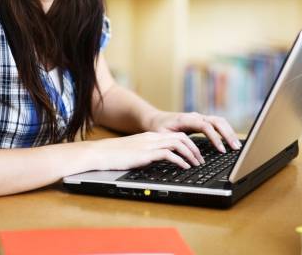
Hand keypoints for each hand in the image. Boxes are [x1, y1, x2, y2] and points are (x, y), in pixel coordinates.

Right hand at [86, 131, 203, 170]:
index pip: (176, 135)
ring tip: (196, 164)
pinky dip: (180, 160)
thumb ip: (146, 153)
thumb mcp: (134, 152)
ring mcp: (149, 144)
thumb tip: (156, 161)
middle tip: (201, 160)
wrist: (100, 153)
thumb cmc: (113, 155)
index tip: (196, 153)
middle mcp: (152, 138)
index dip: (189, 144)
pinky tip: (185, 167)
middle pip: (181, 137)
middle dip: (194, 148)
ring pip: (178, 144)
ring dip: (191, 154)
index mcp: (150, 136)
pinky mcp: (146, 153)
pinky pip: (169, 154)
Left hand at [147, 111, 241, 153]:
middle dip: (228, 134)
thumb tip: (184, 151)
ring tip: (237, 146)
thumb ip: (172, 141)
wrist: (156, 119)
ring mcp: (200, 117)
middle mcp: (195, 116)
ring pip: (219, 121)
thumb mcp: (162, 136)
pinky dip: (226, 131)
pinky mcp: (202, 121)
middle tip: (236, 148)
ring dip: (229, 132)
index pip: (205, 126)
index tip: (221, 150)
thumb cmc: (158, 128)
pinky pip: (217, 124)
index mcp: (186, 119)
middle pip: (217, 121)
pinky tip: (230, 141)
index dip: (215, 138)